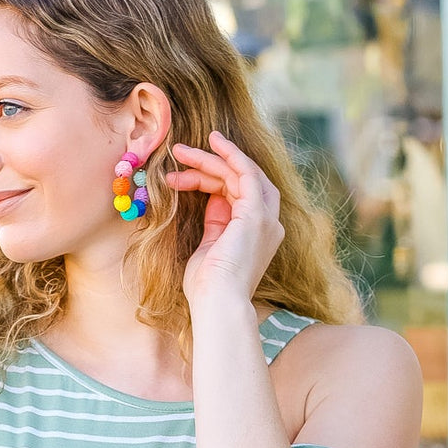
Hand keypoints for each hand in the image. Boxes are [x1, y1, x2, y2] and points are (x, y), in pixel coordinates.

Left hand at [164, 131, 284, 309]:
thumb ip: (216, 224)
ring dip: (210, 158)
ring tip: (181, 150)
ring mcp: (265, 218)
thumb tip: (212, 200)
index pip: (236, 196)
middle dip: (209, 165)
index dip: (208, 182)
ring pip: (240, 173)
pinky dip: (231, 155)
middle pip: (240, 181)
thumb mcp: (209, 248)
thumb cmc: (207, 288)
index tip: (181, 177)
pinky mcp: (256, 214)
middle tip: (179, 153)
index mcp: (256, 236)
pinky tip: (213, 143)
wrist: (217, 304)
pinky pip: (246, 173)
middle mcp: (267, 225)